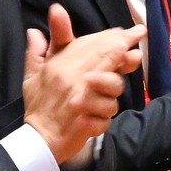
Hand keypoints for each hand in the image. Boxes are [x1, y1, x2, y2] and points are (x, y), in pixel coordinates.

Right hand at [22, 4, 141, 163]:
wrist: (37, 140)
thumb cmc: (38, 106)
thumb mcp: (33, 76)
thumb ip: (37, 51)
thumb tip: (35, 30)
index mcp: (58, 66)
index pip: (89, 45)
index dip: (110, 37)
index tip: (127, 32)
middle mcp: (70, 78)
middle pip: (105, 57)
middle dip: (125, 49)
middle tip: (138, 45)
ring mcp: (79, 99)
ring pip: (113, 87)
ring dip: (112, 96)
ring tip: (102, 103)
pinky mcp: (85, 120)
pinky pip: (108, 114)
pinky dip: (104, 119)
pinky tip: (94, 121)